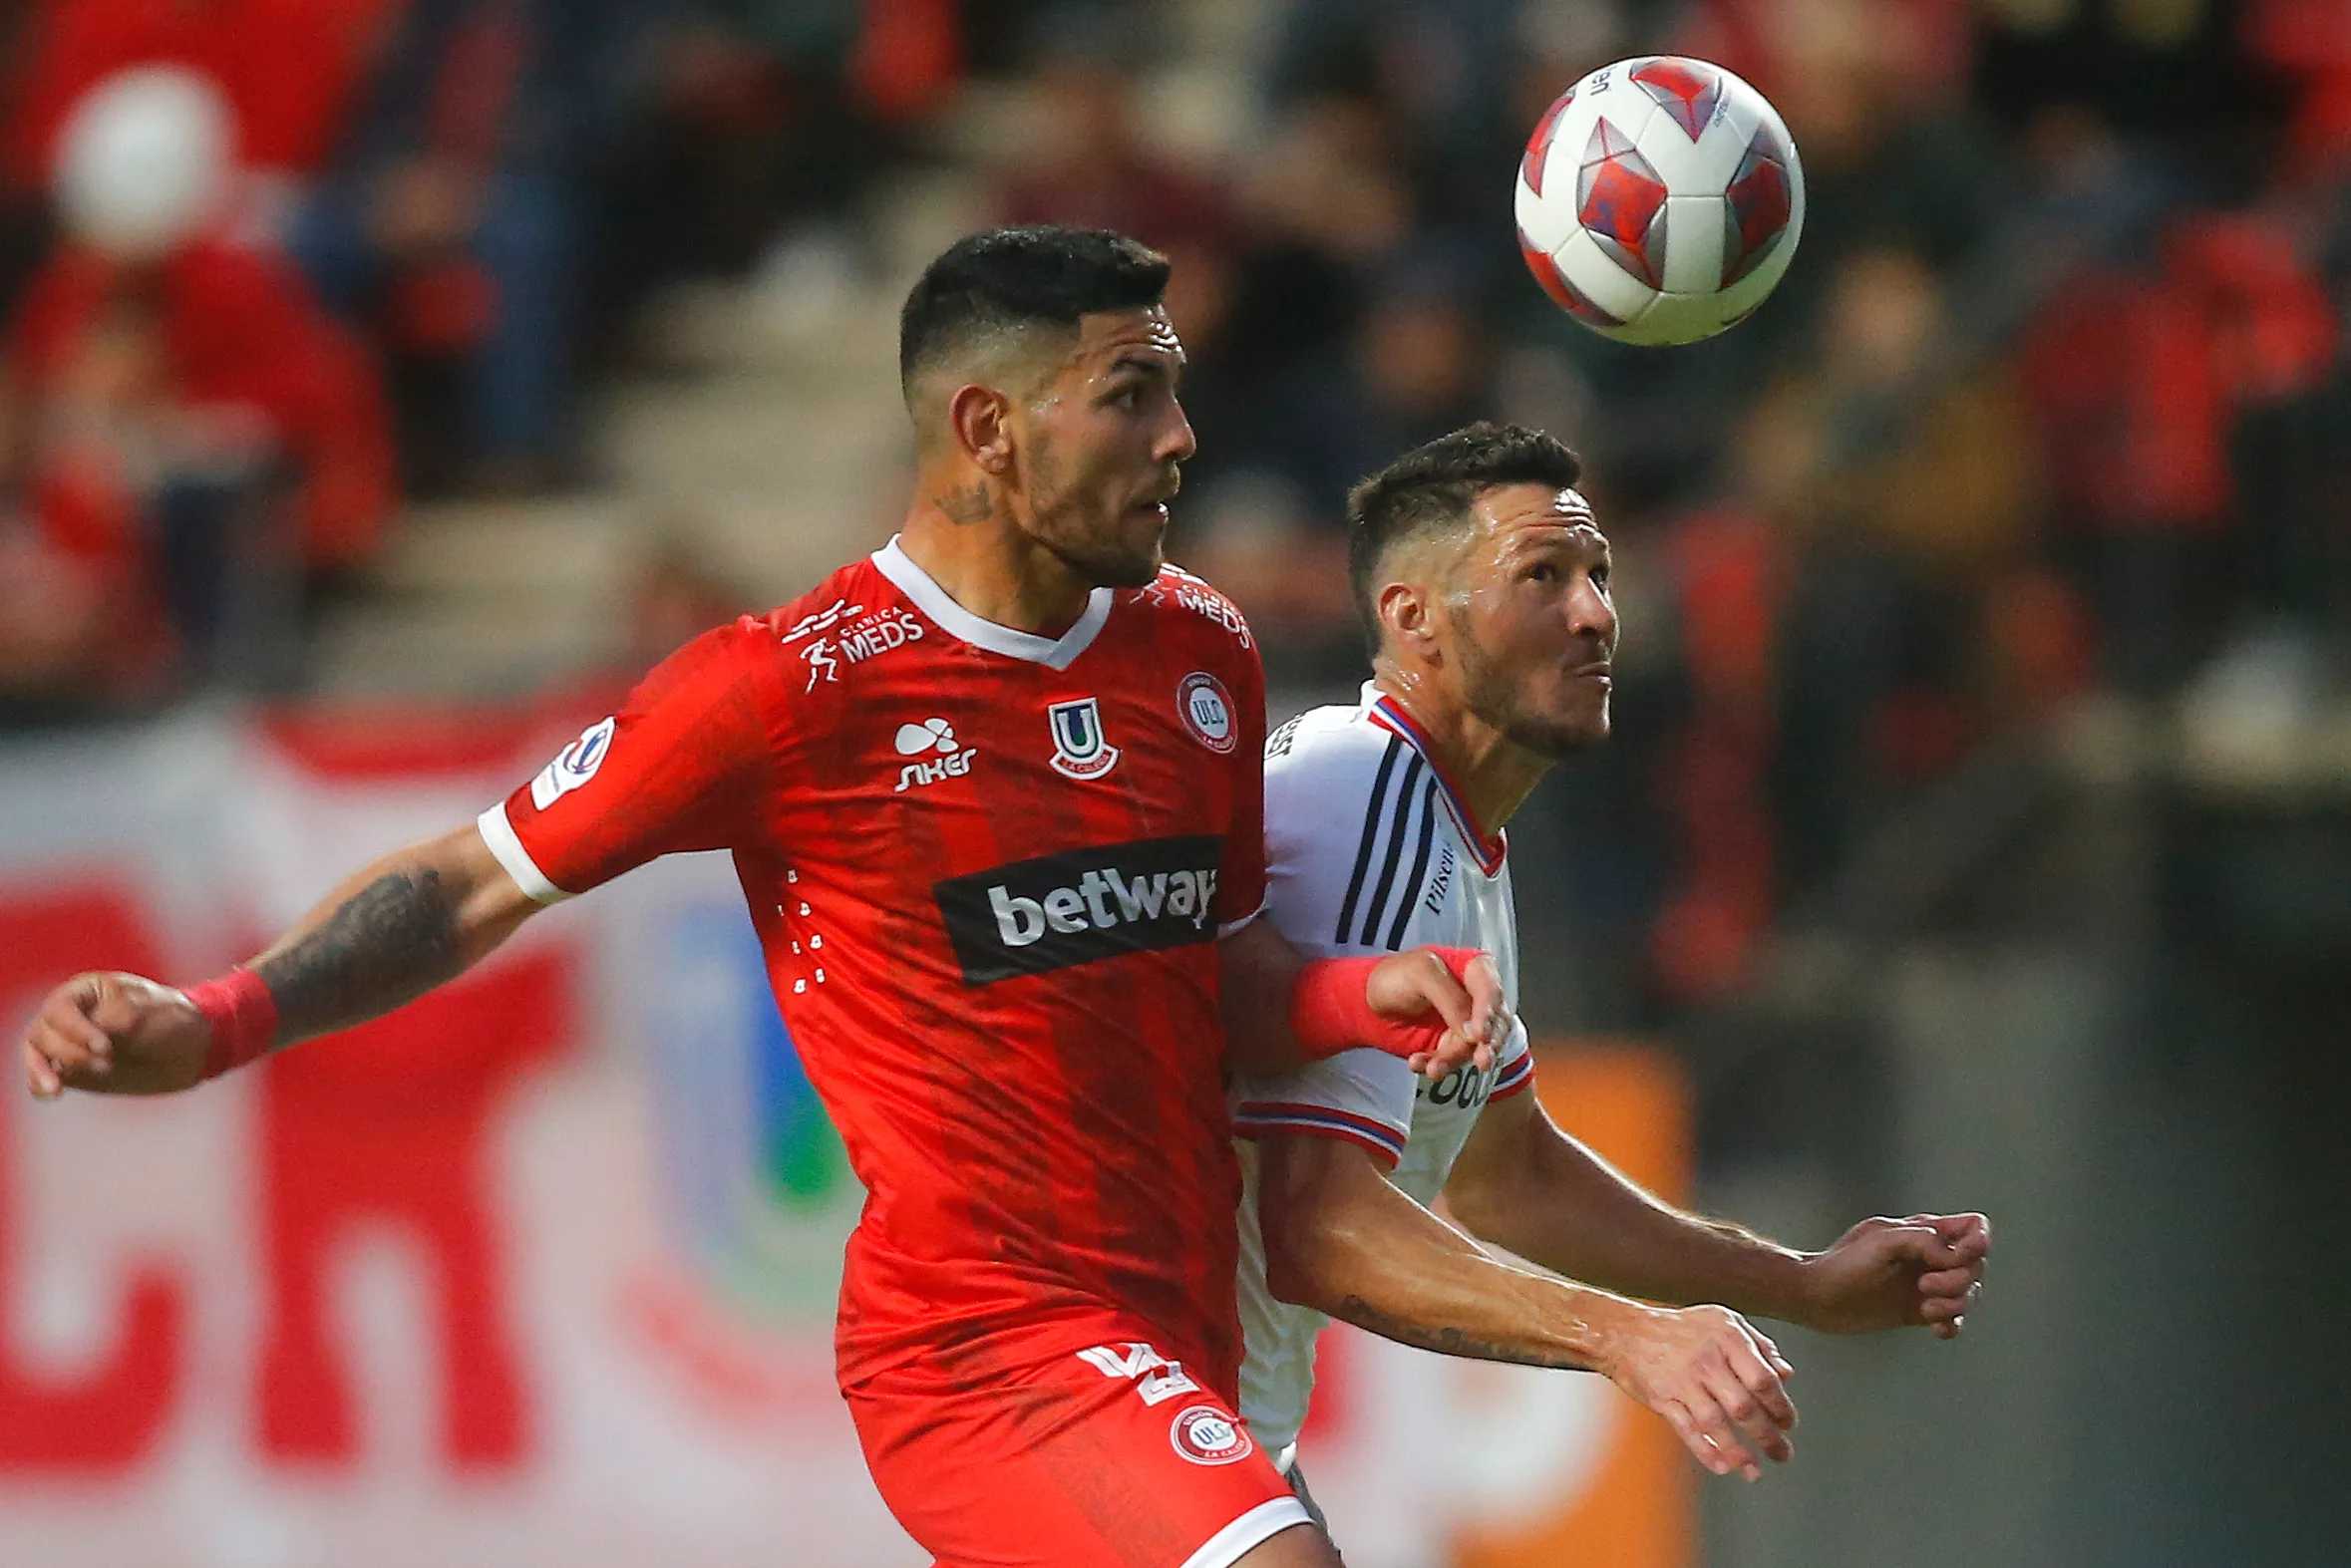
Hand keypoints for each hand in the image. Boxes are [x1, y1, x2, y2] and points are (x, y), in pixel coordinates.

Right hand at [20, 972, 210, 1098]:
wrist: (195, 1047)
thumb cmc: (169, 1020)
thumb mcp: (136, 1015)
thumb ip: (100, 1028)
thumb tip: (64, 1054)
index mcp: (85, 991)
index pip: (60, 1010)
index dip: (76, 1031)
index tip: (106, 1048)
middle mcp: (71, 1015)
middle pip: (43, 1033)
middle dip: (69, 1052)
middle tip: (106, 1064)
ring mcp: (70, 1043)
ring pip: (37, 1055)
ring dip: (43, 1072)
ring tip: (58, 1089)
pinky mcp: (75, 1070)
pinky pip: (45, 1077)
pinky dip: (41, 1084)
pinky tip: (51, 1093)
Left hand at [1366, 948, 1507, 1079]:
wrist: (1368, 1001)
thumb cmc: (1395, 976)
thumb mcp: (1421, 974)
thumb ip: (1449, 998)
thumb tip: (1473, 1033)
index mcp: (1475, 969)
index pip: (1491, 990)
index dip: (1488, 1013)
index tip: (1479, 1035)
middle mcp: (1478, 998)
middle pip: (1494, 1024)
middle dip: (1486, 1045)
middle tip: (1481, 1060)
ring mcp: (1468, 1024)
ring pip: (1475, 1048)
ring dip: (1454, 1060)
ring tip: (1432, 1069)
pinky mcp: (1453, 1045)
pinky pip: (1454, 1060)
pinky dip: (1438, 1066)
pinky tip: (1418, 1064)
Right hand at [1600, 1301, 1796, 1481]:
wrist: (1626, 1333)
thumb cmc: (1680, 1329)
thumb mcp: (1724, 1321)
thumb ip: (1758, 1345)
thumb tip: (1786, 1374)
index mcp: (1727, 1338)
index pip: (1764, 1379)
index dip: (1780, 1405)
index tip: (1788, 1423)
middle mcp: (1706, 1359)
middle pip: (1744, 1406)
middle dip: (1767, 1436)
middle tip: (1781, 1453)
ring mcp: (1682, 1380)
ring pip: (1716, 1423)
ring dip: (1739, 1452)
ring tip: (1755, 1471)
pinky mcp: (1662, 1398)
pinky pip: (1686, 1429)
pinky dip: (1705, 1451)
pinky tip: (1721, 1466)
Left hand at [1795, 1213, 1991, 1338]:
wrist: (1816, 1297)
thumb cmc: (1843, 1263)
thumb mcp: (1882, 1240)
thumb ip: (1922, 1239)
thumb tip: (1952, 1257)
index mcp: (1923, 1232)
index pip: (1973, 1227)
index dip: (1978, 1242)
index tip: (1957, 1257)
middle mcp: (1929, 1257)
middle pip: (1976, 1266)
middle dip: (1960, 1280)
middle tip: (1924, 1286)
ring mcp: (1925, 1285)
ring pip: (1969, 1294)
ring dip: (1955, 1305)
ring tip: (1927, 1309)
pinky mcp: (1917, 1312)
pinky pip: (1953, 1320)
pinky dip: (1951, 1325)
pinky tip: (1932, 1326)